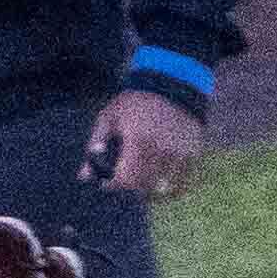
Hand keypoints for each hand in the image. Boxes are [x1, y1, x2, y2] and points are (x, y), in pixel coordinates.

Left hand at [82, 89, 204, 199]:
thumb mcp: (110, 116)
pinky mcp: (193, 155)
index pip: (125, 179)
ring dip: (149, 192)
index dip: (113, 185)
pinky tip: (160, 188)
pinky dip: (170, 192)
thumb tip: (84, 176)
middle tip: (125, 180)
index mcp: (138, 139)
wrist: (172, 85)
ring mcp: (179, 153)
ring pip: (162, 190)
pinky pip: (181, 186)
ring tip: (141, 184)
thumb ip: (96, 144)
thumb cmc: (135, 102)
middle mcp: (161, 148)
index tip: (108, 183)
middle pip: (142, 187)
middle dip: (130, 188)